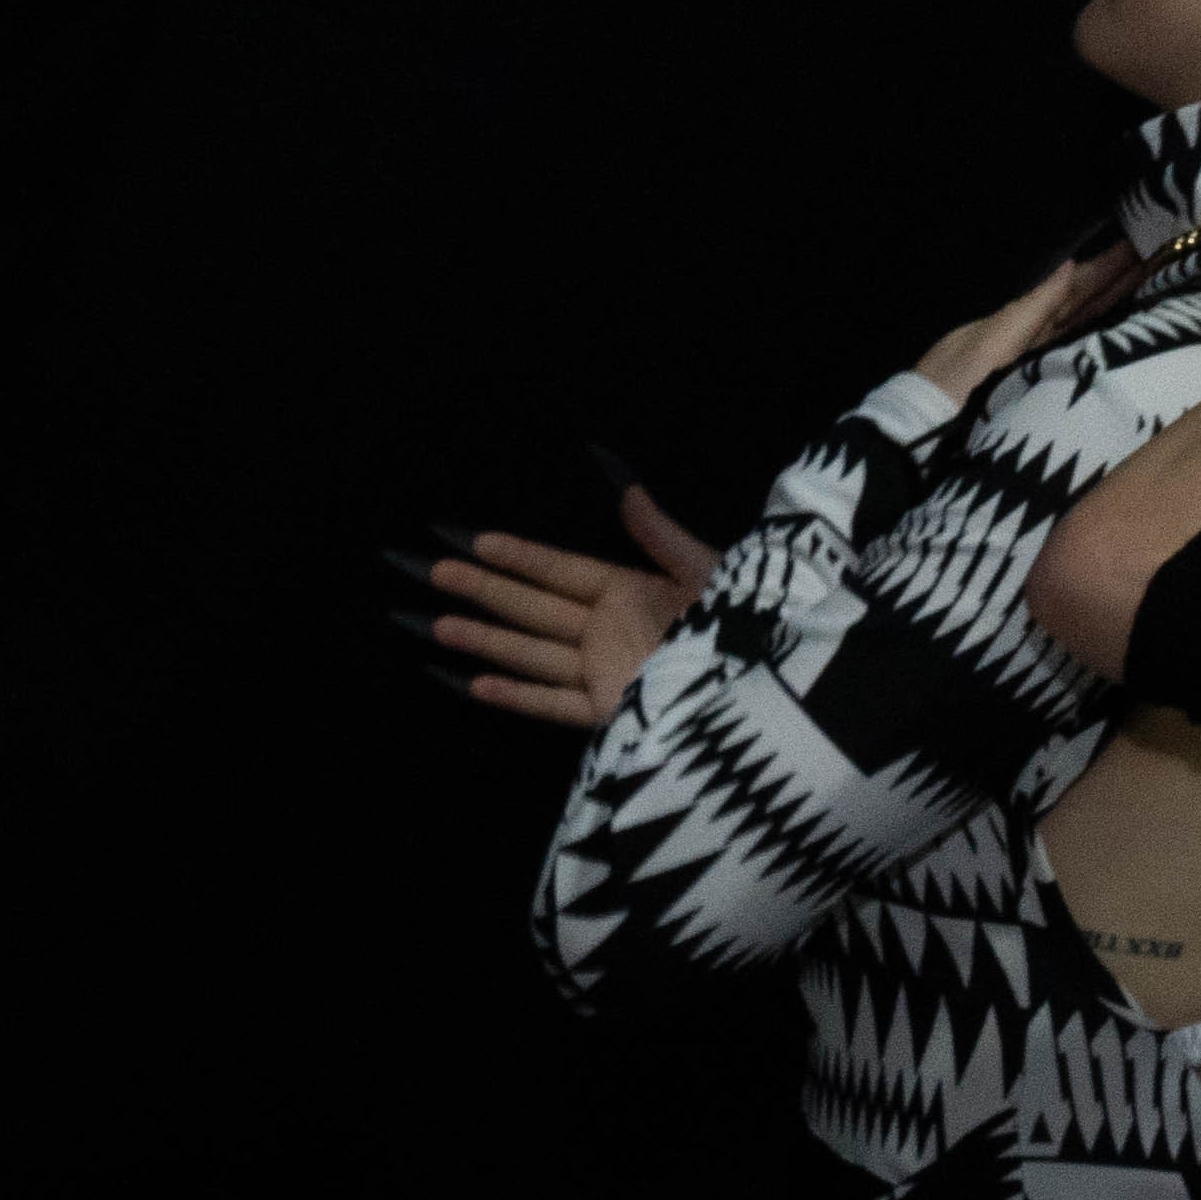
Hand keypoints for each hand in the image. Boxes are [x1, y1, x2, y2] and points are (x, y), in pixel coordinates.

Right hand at [405, 487, 724, 729]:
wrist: (767, 679)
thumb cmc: (744, 618)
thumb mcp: (704, 568)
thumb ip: (659, 533)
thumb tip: (626, 487)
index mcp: (630, 591)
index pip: (561, 570)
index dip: (520, 557)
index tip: (474, 540)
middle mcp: (607, 630)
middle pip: (533, 608)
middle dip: (484, 590)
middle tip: (432, 572)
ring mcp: (604, 671)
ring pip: (531, 654)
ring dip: (484, 639)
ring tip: (436, 623)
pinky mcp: (610, 712)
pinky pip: (554, 705)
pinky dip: (516, 695)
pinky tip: (473, 682)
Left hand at [921, 241, 1138, 403]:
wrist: (923, 429)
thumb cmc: (953, 383)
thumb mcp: (988, 341)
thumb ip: (1033, 307)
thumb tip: (1070, 267)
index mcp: (1018, 320)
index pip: (1070, 290)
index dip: (1103, 270)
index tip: (1136, 244)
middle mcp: (1030, 336)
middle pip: (1080, 303)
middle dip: (1115, 279)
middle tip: (1156, 254)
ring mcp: (1033, 359)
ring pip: (1080, 322)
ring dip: (1112, 300)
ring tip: (1148, 278)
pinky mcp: (1035, 382)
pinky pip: (1073, 347)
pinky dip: (1097, 331)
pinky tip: (1117, 323)